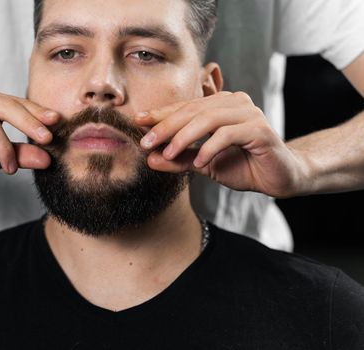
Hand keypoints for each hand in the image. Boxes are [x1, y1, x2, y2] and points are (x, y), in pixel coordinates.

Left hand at [135, 91, 307, 197]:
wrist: (278, 178)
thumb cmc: (242, 166)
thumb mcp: (204, 164)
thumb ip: (180, 159)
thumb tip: (150, 159)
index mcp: (219, 105)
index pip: (185, 107)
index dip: (161, 114)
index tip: (137, 122)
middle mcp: (234, 103)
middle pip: (193, 110)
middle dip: (166, 126)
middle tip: (146, 142)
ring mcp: (248, 114)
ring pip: (208, 118)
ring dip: (185, 136)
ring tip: (169, 153)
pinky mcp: (259, 130)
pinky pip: (228, 134)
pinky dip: (211, 147)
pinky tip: (200, 162)